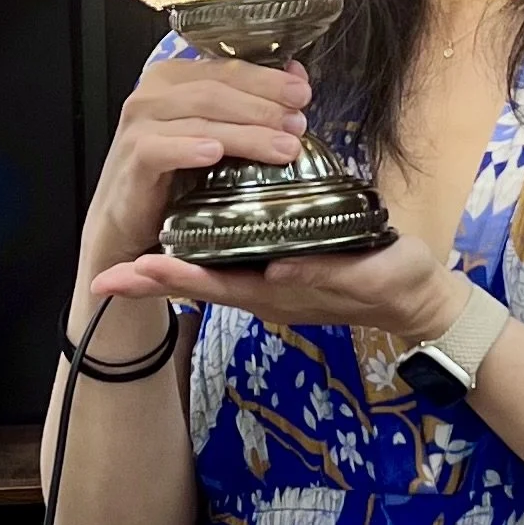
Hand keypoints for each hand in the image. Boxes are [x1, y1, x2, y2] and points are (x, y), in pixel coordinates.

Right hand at [89, 46, 312, 266]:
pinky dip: (189, 149)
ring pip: (200, 119)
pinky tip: (214, 154)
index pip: (227, 69)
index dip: (268, 79)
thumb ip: (249, 105)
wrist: (127, 219)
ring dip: (245, 133)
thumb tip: (298, 80)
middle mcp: (152, 94)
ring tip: (281, 147)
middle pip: (217, 90)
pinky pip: (161, 149)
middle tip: (298, 125)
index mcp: (173, 78)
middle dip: (263, 107)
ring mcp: (139, 125)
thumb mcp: (214, 134)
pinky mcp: (132, 159)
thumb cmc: (172, 175)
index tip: (302, 95)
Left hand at [94, 230, 467, 348]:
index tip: (132, 271)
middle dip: (151, 278)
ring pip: (210, 267)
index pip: (214, 284)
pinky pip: (232, 254)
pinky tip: (185, 226)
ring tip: (125, 256)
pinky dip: (202, 245)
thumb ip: (327, 273)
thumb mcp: (370, 275)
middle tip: (105, 273)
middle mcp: (264, 287)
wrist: (418, 297)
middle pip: (197, 282)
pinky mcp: (281, 260)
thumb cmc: (397, 285)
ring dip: (168, 262)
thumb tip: (277, 270)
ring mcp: (270, 277)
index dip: (171, 279)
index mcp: (279, 292)